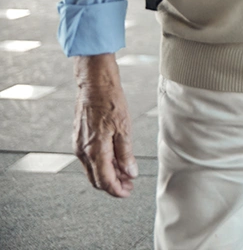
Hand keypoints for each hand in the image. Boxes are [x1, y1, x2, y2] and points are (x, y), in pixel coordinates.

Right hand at [73, 54, 137, 196]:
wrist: (94, 84)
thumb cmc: (110, 101)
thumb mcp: (124, 128)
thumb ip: (126, 153)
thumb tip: (130, 173)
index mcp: (95, 151)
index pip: (105, 181)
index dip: (117, 190)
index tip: (128, 192)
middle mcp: (83, 151)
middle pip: (96, 179)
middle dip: (113, 185)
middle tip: (129, 184)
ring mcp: (79, 145)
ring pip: (92, 169)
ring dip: (108, 174)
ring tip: (125, 172)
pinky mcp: (79, 138)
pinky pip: (90, 159)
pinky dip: (102, 163)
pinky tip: (115, 159)